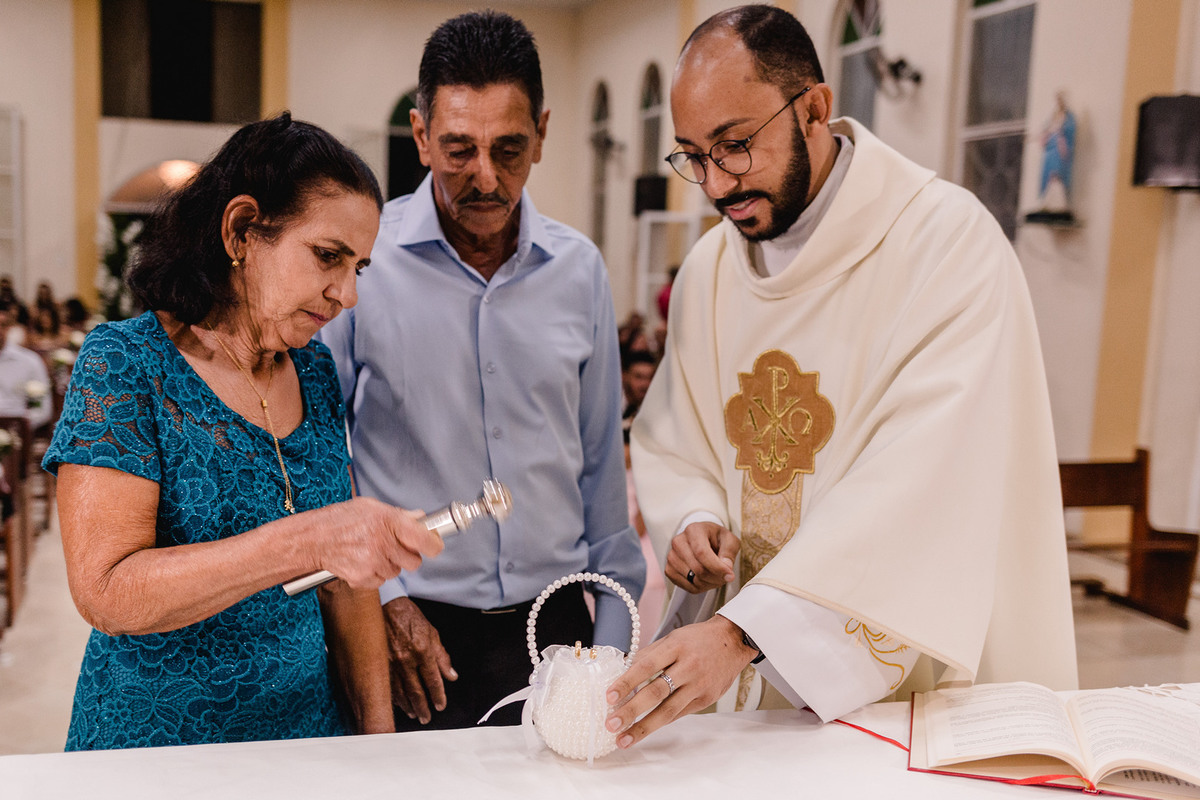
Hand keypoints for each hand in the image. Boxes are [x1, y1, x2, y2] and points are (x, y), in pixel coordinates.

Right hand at [311, 498, 443, 589]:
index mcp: (388, 521)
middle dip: (409, 555)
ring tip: (372, 551)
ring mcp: (372, 563)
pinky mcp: (362, 578)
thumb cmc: (339, 520)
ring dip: (390, 564)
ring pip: (397, 572)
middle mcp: (382, 543)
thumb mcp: (371, 507)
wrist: (312, 539)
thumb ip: (398, 515)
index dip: (434, 544)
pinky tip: (363, 561)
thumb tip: (420, 519)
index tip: (434, 545)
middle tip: (396, 546)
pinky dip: (375, 574)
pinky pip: (381, 581)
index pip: (424, 539)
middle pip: (414, 562)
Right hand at [383, 597, 456, 723]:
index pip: (432, 679)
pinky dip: (393, 698)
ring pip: (400, 692)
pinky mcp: (378, 663)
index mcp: (423, 650)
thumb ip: (442, 656)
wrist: (386, 606)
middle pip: (416, 690)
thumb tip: (451, 675)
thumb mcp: (432, 632)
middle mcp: (406, 659)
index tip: (440, 705)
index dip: (437, 695)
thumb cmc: (410, 618)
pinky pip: (386, 685)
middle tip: (427, 718)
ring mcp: (390, 662)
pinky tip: (398, 704)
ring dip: (408, 706)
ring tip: (414, 714)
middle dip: (422, 707)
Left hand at [604, 615, 756, 747]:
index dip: (627, 682)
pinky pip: (679, 714)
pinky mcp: (706, 700)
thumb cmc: (697, 639)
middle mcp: (688, 667)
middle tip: (611, 724)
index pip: (647, 665)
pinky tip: (644, 730)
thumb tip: (621, 673)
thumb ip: (648, 656)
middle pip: (656, 692)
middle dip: (631, 711)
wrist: (733, 641)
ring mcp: (699, 685)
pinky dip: (660, 722)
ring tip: (624, 739)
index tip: (609, 697)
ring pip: (668, 711)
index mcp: (676, 647)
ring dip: (644, 727)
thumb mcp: (672, 639)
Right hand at [665, 522, 737, 592]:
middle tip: (726, 577)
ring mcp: (672, 557)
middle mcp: (678, 542)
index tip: (730, 575)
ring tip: (717, 576)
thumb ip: (729, 552)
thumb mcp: (729, 540)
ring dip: (710, 583)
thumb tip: (726, 568)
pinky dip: (701, 588)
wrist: (704, 541)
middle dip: (716, 578)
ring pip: (694, 580)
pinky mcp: (669, 570)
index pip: (701, 552)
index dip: (717, 567)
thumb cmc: (717, 540)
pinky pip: (688, 587)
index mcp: (693, 530)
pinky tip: (707, 579)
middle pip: (698, 569)